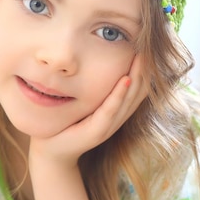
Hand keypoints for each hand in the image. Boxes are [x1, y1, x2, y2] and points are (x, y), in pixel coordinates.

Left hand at [29, 54, 147, 164]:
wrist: (50, 152)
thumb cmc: (64, 123)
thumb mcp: (82, 102)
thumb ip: (92, 87)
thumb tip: (92, 59)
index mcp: (115, 111)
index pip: (137, 88)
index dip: (145, 69)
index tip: (147, 47)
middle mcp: (116, 118)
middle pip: (138, 91)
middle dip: (145, 70)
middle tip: (149, 47)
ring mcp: (108, 126)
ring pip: (129, 99)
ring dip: (137, 77)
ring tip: (142, 58)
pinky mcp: (97, 132)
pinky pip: (111, 110)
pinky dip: (119, 94)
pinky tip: (125, 79)